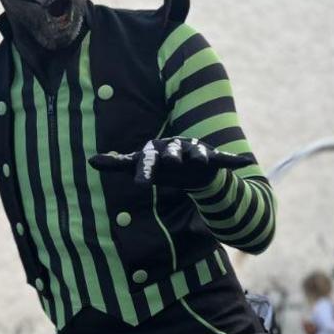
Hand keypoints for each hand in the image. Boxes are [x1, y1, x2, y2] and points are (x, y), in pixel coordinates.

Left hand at [89, 137, 252, 189]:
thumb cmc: (160, 167)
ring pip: (198, 152)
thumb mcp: (140, 166)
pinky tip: (242, 161)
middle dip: (171, 156)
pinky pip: (223, 158)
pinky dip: (232, 160)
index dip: (144, 171)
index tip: (139, 185)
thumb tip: (91, 160)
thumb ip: (117, 164)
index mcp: (157, 151)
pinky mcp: (213, 158)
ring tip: (201, 160)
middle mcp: (176, 148)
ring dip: (200, 155)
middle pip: (172, 152)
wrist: (189, 167)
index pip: (147, 160)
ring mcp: (195, 151)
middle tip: (169, 163)